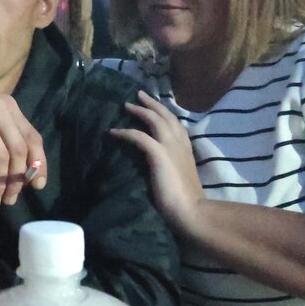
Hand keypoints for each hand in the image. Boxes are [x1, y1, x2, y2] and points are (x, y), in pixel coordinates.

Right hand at [0, 78, 46, 207]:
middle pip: (19, 151)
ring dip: (0, 184)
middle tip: (11, 199)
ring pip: (0, 158)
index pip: (33, 138)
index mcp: (10, 107)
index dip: (39, 164)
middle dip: (17, 180)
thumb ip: (6, 131)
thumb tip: (23, 168)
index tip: (37, 185)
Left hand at [109, 90, 203, 233]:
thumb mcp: (178, 176)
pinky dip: (125, 132)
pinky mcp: (158, 154)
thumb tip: (157, 163)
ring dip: (139, 111)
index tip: (154, 107)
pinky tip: (113, 131)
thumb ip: (171, 165)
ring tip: (126, 105)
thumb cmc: (185, 201)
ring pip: (154, 120)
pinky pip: (138, 136)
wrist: (191, 211)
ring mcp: (170, 147)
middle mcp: (180, 143)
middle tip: (139, 95)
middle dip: (152, 104)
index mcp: (186, 149)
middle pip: (166, 116)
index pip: (176, 124)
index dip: (164, 114)